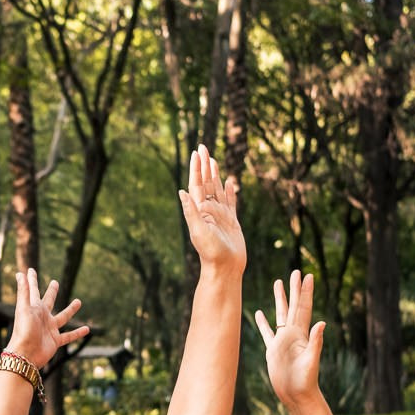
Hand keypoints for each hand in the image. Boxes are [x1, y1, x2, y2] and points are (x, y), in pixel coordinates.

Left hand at [2, 267, 88, 370]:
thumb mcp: (24, 308)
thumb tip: (20, 273)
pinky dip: (77, 333)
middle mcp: (42, 317)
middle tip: (55, 282)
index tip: (30, 270)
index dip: (32, 279)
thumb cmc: (23, 330)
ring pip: (63, 317)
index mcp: (33, 307)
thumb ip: (24, 291)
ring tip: (79, 301)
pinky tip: (87, 329)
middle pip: (48, 301)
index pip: (33, 290)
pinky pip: (69, 336)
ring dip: (70, 310)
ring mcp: (49, 329)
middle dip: (51, 292)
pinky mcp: (55, 341)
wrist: (26, 354)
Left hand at [178, 144, 245, 271]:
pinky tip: (229, 182)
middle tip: (203, 147)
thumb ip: (191, 212)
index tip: (196, 152)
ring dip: (215, 174)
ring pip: (217, 188)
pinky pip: (231, 202)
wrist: (225, 268)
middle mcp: (209, 210)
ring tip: (212, 160)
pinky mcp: (232, 221)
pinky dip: (229, 191)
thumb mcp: (198, 231)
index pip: (197, 184)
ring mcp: (221, 215)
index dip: (196, 168)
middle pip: (206, 182)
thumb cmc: (210, 252)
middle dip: (204, 165)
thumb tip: (181, 192)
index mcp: (200, 210)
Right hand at [253, 269, 324, 408]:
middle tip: (295, 272)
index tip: (308, 276)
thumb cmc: (305, 381)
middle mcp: (293, 334)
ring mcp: (282, 341)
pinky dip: (263, 322)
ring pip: (280, 314)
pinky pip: (266, 332)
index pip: (304, 307)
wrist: (296, 395)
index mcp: (301, 334)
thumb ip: (316, 342)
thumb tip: (322, 323)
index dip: (306, 292)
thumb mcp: (311, 361)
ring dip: (280, 299)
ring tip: (278, 283)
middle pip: (293, 306)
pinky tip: (259, 313)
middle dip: (294, 289)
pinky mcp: (272, 350)